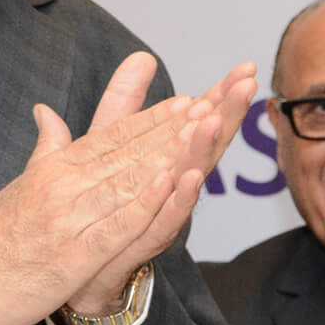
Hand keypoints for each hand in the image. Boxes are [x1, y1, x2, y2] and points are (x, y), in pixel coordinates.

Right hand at [0, 55, 253, 324]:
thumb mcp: (25, 183)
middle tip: (209, 104)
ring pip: (125, 181)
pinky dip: (142, 204)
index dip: (152, 118)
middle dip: (170, 128)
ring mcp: (69, 219)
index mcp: (56, 168)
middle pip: (126, 152)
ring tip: (199, 131)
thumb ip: (46, 147)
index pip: (112, 137)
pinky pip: (114, 226)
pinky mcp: (72, 256)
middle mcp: (64, 185)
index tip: (187, 100)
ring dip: (165, 155)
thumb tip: (47, 111)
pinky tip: (169, 185)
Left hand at [65, 58, 256, 316]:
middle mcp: (172, 188)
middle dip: (227, 115)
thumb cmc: (100, 205)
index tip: (244, 68)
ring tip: (213, 120)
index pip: (200, 123)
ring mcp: (160, 215)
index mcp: (167, 161)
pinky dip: (178, 200)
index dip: (221, 96)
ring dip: (203, 151)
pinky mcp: (140, 242)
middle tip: (248, 84)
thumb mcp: (108, 142)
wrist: (77, 268)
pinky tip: (190, 177)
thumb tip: (143, 56)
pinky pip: (164, 220)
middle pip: (205, 146)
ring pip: (188, 180)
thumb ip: (126, 102)